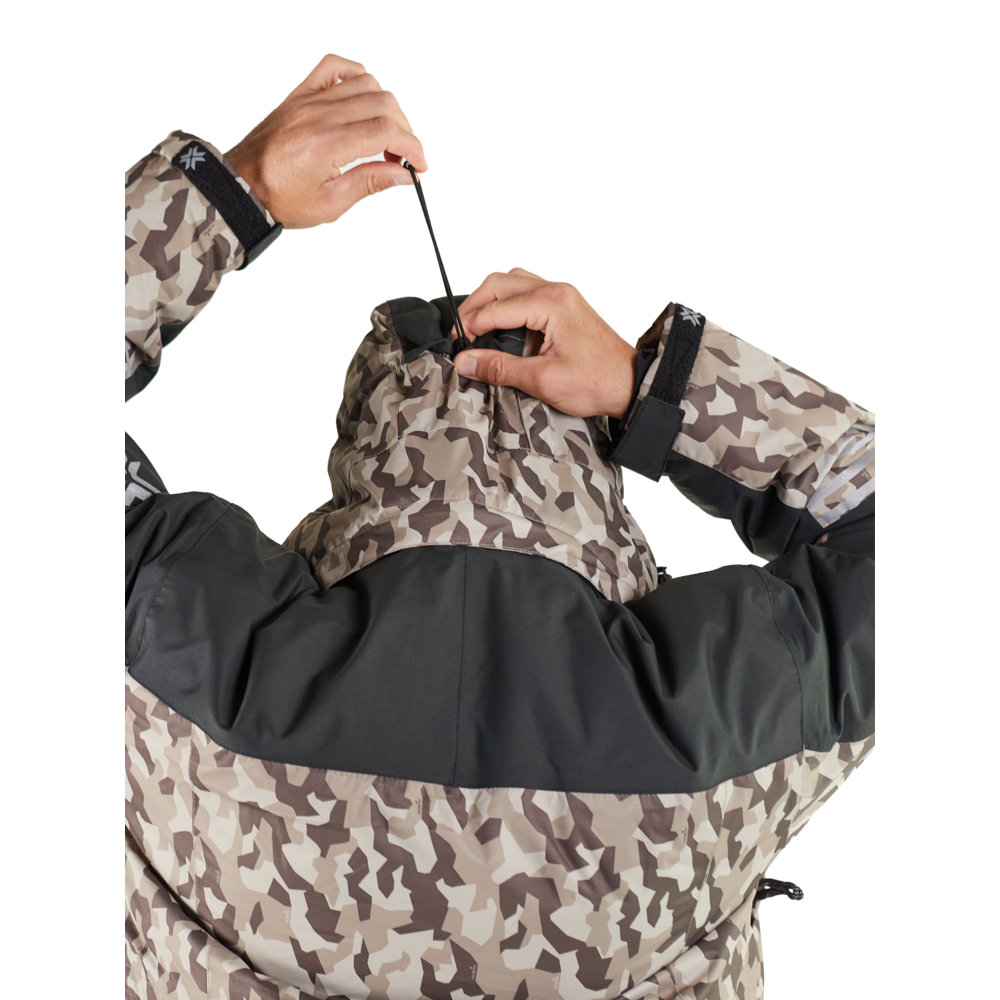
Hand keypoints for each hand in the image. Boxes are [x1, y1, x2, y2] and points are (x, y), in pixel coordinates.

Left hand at [225, 54, 426, 228]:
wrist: (242, 186)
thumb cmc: (280, 198)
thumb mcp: (331, 203)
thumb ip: (370, 183)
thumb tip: (404, 174)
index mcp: (327, 145)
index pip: (386, 132)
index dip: (412, 147)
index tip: (419, 165)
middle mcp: (319, 115)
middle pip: (383, 104)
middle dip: (405, 131)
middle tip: (403, 157)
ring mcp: (310, 100)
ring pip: (366, 84)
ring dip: (387, 108)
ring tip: (386, 135)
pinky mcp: (301, 94)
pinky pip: (334, 66)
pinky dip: (357, 74)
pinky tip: (365, 96)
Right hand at [454, 269, 637, 418]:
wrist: (631, 384)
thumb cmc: (598, 381)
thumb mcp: (543, 380)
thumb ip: (500, 368)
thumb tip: (465, 361)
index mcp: (552, 303)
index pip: (495, 308)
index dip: (469, 326)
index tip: (457, 348)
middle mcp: (556, 291)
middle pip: (499, 284)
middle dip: (473, 307)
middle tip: (460, 335)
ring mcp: (561, 295)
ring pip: (511, 282)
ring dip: (489, 301)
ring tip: (475, 328)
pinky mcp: (564, 305)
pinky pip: (526, 291)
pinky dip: (506, 303)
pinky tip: (499, 325)